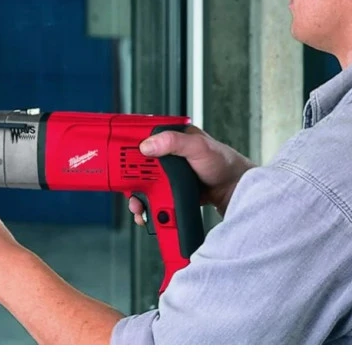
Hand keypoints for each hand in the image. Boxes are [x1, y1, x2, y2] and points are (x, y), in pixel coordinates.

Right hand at [128, 126, 255, 224]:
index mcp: (172, 138)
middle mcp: (168, 154)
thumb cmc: (223, 163)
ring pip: (144, 185)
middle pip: (138, 166)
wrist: (236, 190)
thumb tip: (148, 145)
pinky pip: (154, 197)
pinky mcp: (173, 189)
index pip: (143, 139)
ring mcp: (170, 174)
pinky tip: (148, 213)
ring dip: (138, 198)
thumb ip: (173, 142)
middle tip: (129, 193)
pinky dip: (149, 206)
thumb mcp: (198, 147)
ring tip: (139, 208)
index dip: (126, 149)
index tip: (115, 161)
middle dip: (129, 182)